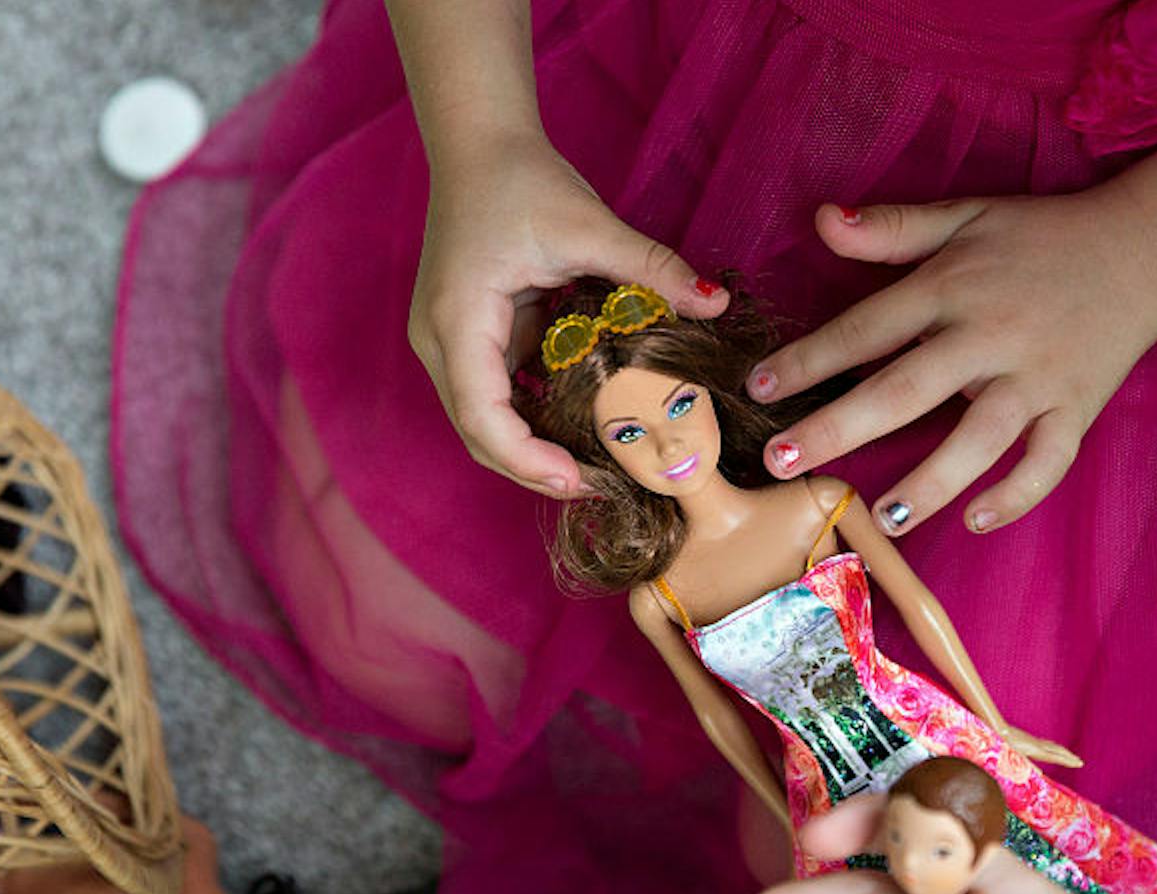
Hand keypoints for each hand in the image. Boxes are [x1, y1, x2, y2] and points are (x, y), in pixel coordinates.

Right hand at [410, 135, 727, 495]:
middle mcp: (441, 342)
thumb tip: (715, 302)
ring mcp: (450, 344)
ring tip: (603, 467)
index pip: (482, 417)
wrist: (479, 143)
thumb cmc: (520, 179)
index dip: (529, 460)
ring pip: (488, 423)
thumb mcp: (588, 224)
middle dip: (539, 469)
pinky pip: (501, 397)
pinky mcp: (470, 339)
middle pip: (481, 435)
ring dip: (539, 450)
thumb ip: (650, 268)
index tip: (579, 480)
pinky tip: (588, 426)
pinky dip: (538, 418)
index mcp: (457, 320)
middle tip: (606, 487)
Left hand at [749, 191, 1156, 533]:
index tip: (760, 388)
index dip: (810, 359)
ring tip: (885, 519)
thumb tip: (822, 219)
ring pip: (979, 439)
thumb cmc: (1041, 237)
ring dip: (932, 482)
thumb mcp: (966, 216)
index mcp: (953, 287)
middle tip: (783, 461)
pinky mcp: (1076, 409)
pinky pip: (1049, 462)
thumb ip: (893, 226)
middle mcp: (990, 336)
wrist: (1144, 249)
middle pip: (906, 389)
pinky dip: (1018, 494)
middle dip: (840, 427)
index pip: (867, 328)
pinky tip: (978, 520)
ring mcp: (1036, 378)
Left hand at [1000, 725, 1082, 768]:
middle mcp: (1037, 744)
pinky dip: (1054, 748)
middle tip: (1080, 762)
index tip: (1079, 763)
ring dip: (1063, 752)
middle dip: (1069, 757)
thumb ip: (1027, 766)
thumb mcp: (1013, 757)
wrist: (997, 728)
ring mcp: (1034, 741)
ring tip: (1070, 757)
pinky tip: (1052, 750)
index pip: (1055, 756)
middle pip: (1057, 750)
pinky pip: (1047, 744)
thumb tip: (1041, 775)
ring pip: (1053, 746)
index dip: (1068, 761)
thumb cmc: (1002, 744)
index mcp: (1035, 750)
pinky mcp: (1029, 739)